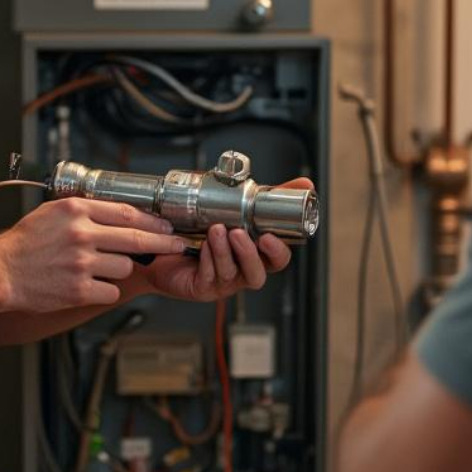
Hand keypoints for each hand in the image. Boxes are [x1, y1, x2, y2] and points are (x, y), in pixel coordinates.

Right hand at [0, 198, 186, 312]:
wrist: (0, 273)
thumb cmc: (25, 243)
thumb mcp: (53, 212)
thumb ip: (85, 209)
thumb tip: (123, 211)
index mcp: (76, 209)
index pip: (127, 212)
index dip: (153, 220)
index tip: (166, 225)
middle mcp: (81, 234)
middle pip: (136, 238)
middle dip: (162, 242)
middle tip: (176, 244)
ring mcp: (81, 263)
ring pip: (125, 266)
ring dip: (121, 268)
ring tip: (100, 267)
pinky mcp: (79, 290)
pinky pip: (111, 290)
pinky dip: (106, 289)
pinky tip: (90, 284)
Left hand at [137, 178, 310, 301]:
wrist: (167, 245)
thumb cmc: (206, 229)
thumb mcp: (239, 209)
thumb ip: (271, 199)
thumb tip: (305, 183)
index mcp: (256, 255)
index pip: (277, 260)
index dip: (278, 251)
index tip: (269, 236)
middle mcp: (242, 271)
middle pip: (257, 274)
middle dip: (249, 254)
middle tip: (238, 233)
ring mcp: (223, 282)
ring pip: (230, 273)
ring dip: (224, 251)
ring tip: (216, 230)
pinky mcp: (202, 287)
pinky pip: (208, 276)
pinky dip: (207, 259)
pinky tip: (202, 245)